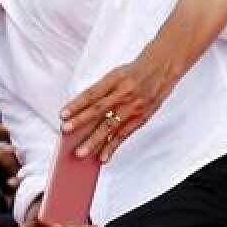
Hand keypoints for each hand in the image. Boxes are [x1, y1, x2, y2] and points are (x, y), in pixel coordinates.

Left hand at [60, 55, 174, 161]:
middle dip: (81, 122)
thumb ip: (99, 92)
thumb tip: (79, 111)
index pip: (92, 93)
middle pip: (99, 110)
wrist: (163, 68)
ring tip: (81, 153)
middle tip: (66, 131)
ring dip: (95, 141)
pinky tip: (102, 157)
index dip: (76, 104)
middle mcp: (124, 93)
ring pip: (111, 126)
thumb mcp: (115, 75)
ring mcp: (134, 107)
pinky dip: (112, 147)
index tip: (63, 115)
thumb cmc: (134, 73)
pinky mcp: (142, 118)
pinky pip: (124, 135)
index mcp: (115, 79)